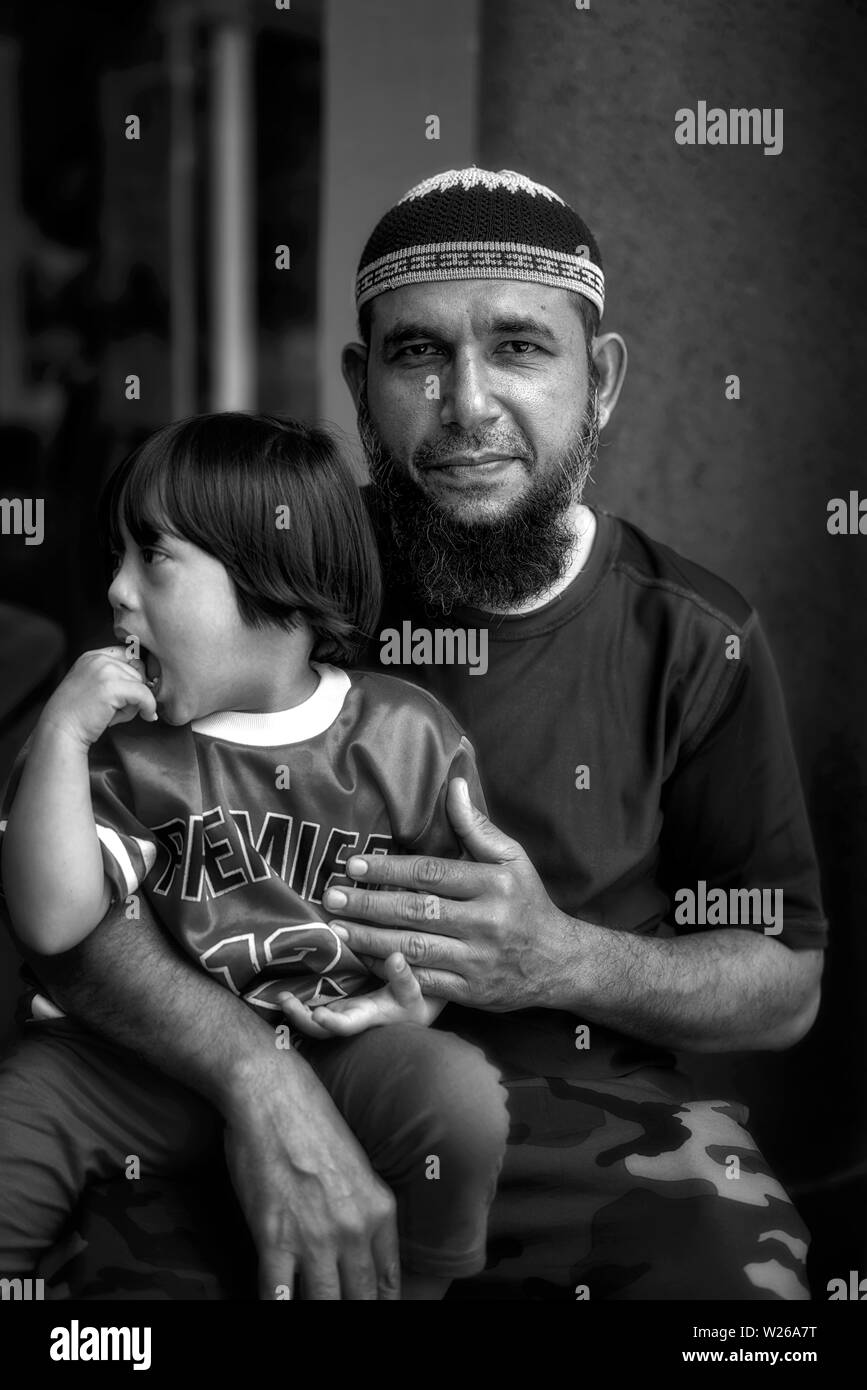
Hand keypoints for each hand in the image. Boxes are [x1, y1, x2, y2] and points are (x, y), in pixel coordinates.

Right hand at [41, 646, 156, 747]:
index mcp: (92, 656)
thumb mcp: (93, 686)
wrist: (60, 731)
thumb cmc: (78, 716)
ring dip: (135, 701)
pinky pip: (145, 694)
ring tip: (114, 713)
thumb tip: (151, 680)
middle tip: (117, 708)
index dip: (136, 673)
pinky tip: (146, 715)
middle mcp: (98, 659)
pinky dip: (149, 706)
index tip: (135, 691)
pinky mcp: (112, 687)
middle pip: (138, 668)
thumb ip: (115, 677)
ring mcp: (104, 671)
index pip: (129, 654)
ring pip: (141, 682)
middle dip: (134, 690)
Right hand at [223, 1052, 400, 1299]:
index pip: (388, 1283)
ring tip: (310, 1307)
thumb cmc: (310, 1122)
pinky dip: (276, 1308)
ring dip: (317, 1310)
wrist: (273, 1094)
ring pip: (325, 1304)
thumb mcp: (356, 1166)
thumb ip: (363, 1210)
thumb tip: (356, 1248)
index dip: (379, 1305)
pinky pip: (277, 1298)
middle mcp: (355, 1230)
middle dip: (351, 1311)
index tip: (370, 1308)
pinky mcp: (274, 1239)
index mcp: (380, 1210)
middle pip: (359, 1300)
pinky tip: (277, 1306)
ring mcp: (315, 1238)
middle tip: (342, 1310)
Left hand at [278, 952, 442, 1038]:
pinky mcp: (338, 1006)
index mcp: (368, 1018)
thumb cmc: (414, 1001)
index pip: (347, 1027)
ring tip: (282, 996)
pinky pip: (315, 1008)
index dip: (331, 1024)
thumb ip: (404, 976)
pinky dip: (300, 1003)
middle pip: (321, 1030)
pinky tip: (288, 990)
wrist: (413, 1010)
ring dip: (296, 1012)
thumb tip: (396, 957)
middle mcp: (351, 1021)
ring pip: (314, 1022)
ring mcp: (342, 1014)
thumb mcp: (414, 990)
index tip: (317, 1014)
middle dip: (300, 1019)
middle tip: (285, 1000)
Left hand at [322, 778, 575, 1012]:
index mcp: (493, 884)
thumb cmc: (527, 901)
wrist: (559, 961)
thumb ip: (476, 826)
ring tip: (337, 928)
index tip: (353, 865)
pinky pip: (423, 981)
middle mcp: (485, 921)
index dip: (389, 869)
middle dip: (369, 904)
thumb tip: (453, 784)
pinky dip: (392, 971)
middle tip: (332, 896)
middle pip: (416, 911)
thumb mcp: (512, 857)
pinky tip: (365, 959)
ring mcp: (477, 959)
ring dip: (370, 939)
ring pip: (414, 947)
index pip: (431, 874)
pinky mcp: (471, 991)